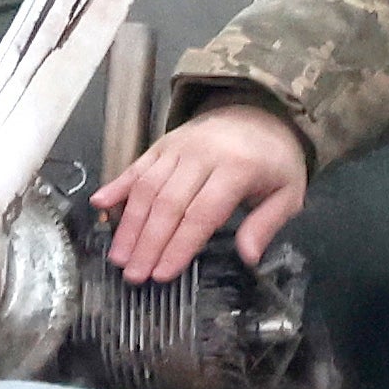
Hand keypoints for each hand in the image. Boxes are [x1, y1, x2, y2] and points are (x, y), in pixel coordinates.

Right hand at [98, 101, 309, 283]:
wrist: (261, 112)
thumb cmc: (274, 160)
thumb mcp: (288, 193)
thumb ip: (266, 224)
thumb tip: (248, 257)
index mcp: (237, 167)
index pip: (202, 213)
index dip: (180, 246)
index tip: (163, 274)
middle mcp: (203, 154)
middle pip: (168, 203)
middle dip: (148, 243)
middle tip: (133, 275)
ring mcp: (179, 146)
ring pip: (147, 186)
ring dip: (129, 224)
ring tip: (118, 256)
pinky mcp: (164, 143)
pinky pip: (137, 165)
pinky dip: (116, 185)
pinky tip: (99, 205)